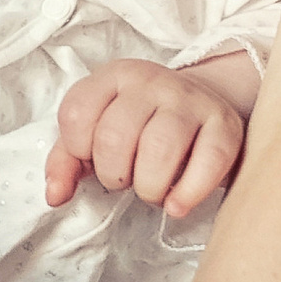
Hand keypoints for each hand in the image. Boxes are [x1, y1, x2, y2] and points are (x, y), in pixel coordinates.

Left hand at [45, 60, 246, 220]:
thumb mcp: (96, 132)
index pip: (76, 115)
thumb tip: (55, 196)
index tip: (94, 158)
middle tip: (127, 178)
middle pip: (114, 137)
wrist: (202, 104)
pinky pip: (208, 162)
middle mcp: (151, 81)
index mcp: (113, 77)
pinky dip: (188, 194)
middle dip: (114, 174)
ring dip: (149, 187)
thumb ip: (66, 161)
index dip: (79, 150)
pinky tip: (177, 204)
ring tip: (152, 190)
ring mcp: (190, 100)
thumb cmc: (141, 125)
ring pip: (159, 149)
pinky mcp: (225, 125)